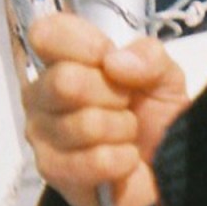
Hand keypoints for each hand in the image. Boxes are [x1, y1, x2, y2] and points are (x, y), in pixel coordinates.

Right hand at [22, 12, 188, 205]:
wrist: (162, 169)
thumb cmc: (153, 116)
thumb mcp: (165, 77)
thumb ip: (149, 57)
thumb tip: (115, 62)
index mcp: (62, 60)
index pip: (46, 34)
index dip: (87, 46)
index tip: (112, 62)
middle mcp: (41, 93)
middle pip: (66, 82)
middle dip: (113, 95)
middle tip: (125, 105)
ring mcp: (41, 133)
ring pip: (85, 124)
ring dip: (122, 130)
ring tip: (126, 134)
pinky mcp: (52, 170)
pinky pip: (95, 160)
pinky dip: (123, 159)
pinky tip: (124, 159)